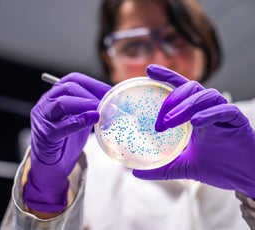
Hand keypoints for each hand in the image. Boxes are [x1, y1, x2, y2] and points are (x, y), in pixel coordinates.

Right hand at [24, 72, 110, 212]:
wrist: (51, 164)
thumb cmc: (66, 140)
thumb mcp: (81, 119)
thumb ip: (91, 110)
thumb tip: (114, 104)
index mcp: (55, 95)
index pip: (73, 80)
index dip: (94, 83)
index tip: (111, 91)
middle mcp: (46, 103)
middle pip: (67, 88)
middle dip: (90, 93)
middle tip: (108, 102)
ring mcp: (43, 119)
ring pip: (61, 103)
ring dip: (84, 104)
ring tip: (100, 109)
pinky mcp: (44, 135)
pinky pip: (61, 127)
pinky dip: (79, 121)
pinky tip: (93, 119)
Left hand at [133, 64, 254, 198]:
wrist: (246, 178)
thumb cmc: (219, 167)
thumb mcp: (184, 167)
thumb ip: (162, 168)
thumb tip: (136, 173)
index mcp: (196, 115)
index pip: (181, 89)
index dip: (166, 76)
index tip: (148, 70)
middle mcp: (209, 110)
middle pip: (191, 88)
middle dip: (172, 99)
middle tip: (159, 120)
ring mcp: (224, 114)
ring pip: (206, 96)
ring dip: (186, 106)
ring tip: (169, 122)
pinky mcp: (238, 122)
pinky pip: (225, 110)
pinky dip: (209, 114)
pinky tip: (196, 122)